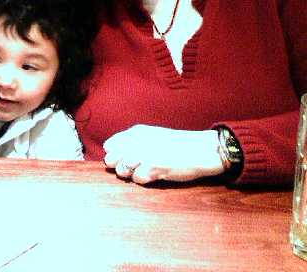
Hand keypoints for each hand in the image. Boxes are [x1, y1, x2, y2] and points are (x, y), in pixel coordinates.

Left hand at [103, 125, 224, 183]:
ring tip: (144, 171)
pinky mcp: (154, 167)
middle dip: (118, 166)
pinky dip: (143, 180)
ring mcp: (145, 154)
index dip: (113, 155)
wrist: (201, 150)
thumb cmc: (177, 145)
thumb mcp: (152, 135)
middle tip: (132, 168)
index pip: (110, 145)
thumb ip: (132, 140)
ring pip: (122, 169)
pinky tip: (154, 175)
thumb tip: (110, 152)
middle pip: (112, 159)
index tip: (121, 159)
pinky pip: (137, 178)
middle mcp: (137, 141)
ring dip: (130, 174)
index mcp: (137, 132)